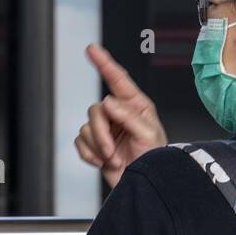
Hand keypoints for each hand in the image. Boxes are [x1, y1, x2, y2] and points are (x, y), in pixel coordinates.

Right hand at [75, 43, 167, 188]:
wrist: (146, 185)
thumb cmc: (155, 159)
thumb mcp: (148, 135)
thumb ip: (128, 116)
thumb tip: (107, 102)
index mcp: (136, 105)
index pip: (118, 80)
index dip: (104, 63)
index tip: (91, 49)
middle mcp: (119, 114)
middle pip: (96, 110)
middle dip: (100, 132)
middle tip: (110, 150)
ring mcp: (106, 129)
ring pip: (86, 127)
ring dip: (97, 146)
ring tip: (112, 159)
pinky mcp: (94, 145)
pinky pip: (79, 142)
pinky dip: (88, 154)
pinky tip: (102, 162)